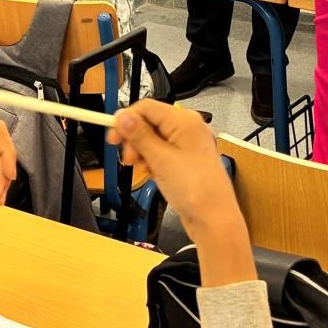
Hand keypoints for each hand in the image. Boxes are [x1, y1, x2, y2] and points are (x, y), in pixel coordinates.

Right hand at [110, 100, 245, 243]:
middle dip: (134, 138)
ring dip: (142, 151)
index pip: (147, 108)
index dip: (127, 120)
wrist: (214, 219)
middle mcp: (188, 128)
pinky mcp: (186, 159)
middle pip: (150, 122)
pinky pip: (162, 152)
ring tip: (142, 168)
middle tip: (127, 157)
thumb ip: (139, 136)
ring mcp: (188, 144)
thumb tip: (123, 117)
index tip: (113, 136)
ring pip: (154, 138)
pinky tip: (152, 172)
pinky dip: (153, 160)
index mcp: (185, 121)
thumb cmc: (197, 191)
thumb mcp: (160, 160)